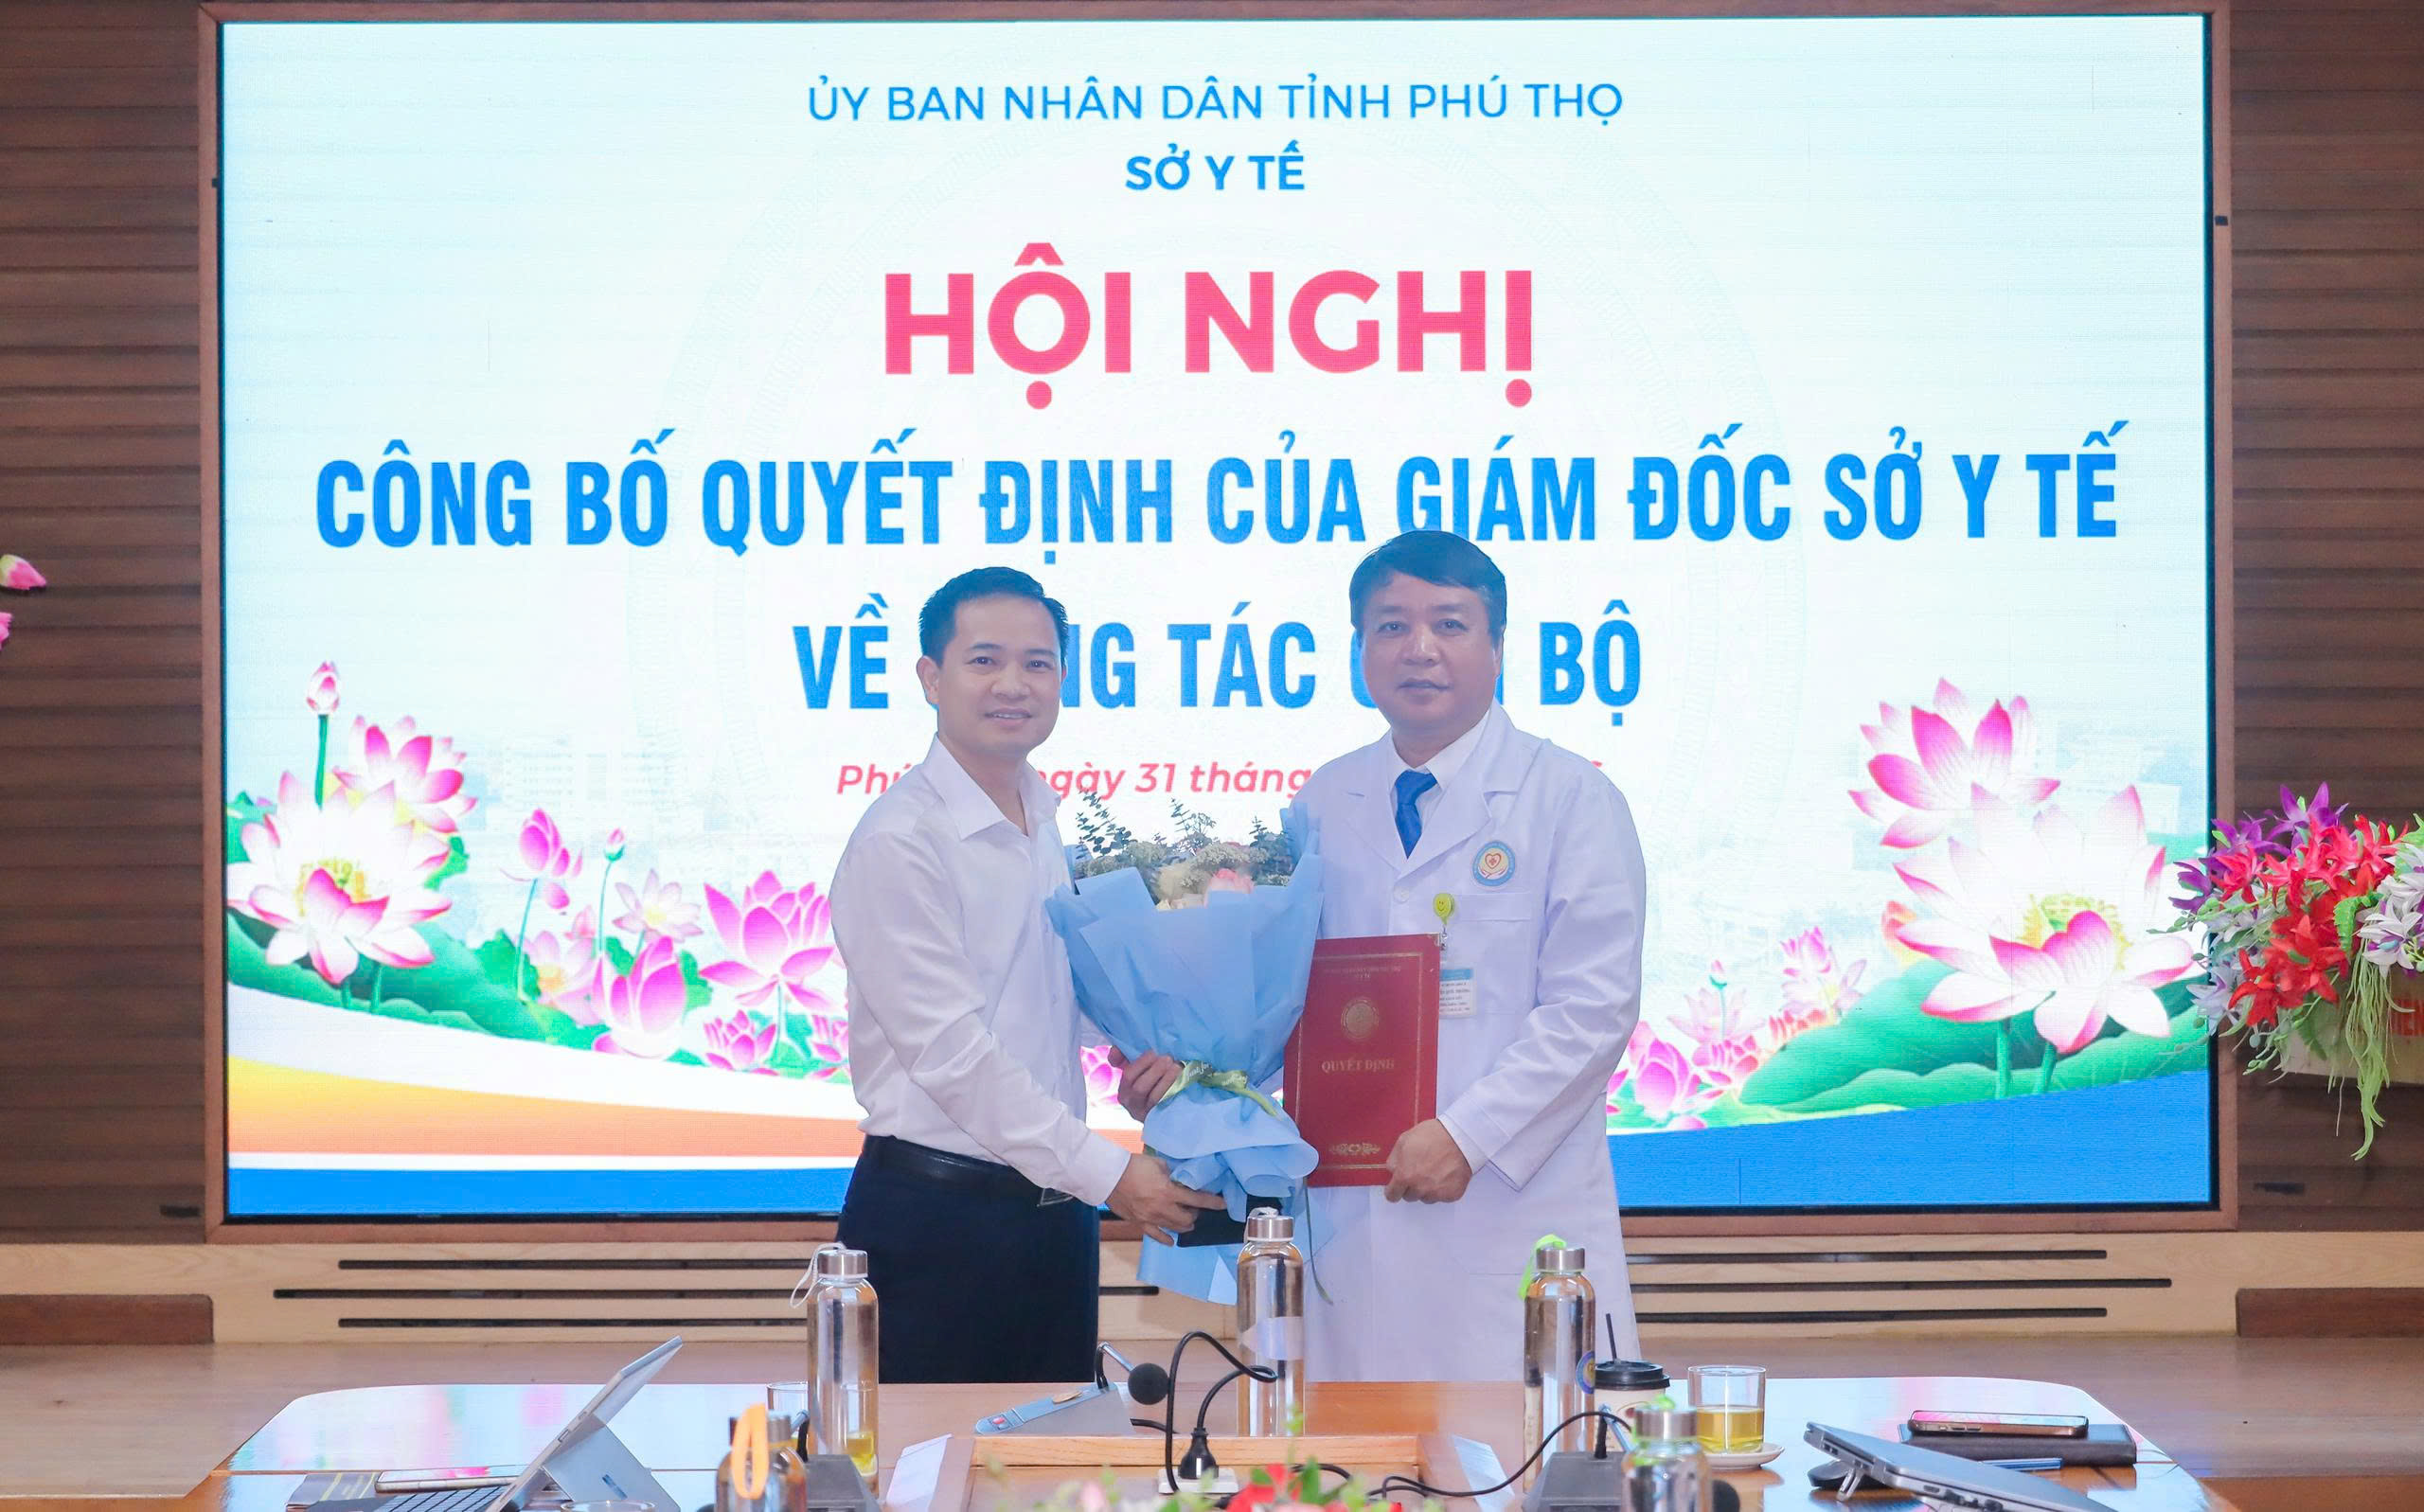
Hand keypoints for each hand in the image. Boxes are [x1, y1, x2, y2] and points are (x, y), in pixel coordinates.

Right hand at [1106, 1152, 1226, 1244]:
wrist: (1109, 1175)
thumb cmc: (1134, 1165)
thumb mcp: (1159, 1164)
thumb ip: (1172, 1173)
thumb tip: (1180, 1178)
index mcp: (1169, 1192)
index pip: (1197, 1200)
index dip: (1212, 1203)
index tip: (1223, 1205)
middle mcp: (1162, 1208)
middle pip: (1188, 1219)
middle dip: (1195, 1214)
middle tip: (1194, 1207)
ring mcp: (1151, 1218)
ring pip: (1175, 1229)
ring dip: (1184, 1224)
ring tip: (1185, 1219)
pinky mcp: (1140, 1223)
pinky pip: (1156, 1236)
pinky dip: (1166, 1239)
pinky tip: (1171, 1241)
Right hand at [1117, 1051, 1184, 1121]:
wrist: (1160, 1109)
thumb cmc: (1147, 1082)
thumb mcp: (1135, 1071)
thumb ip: (1124, 1057)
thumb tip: (1115, 1050)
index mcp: (1124, 1089)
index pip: (1128, 1075)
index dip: (1140, 1063)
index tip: (1153, 1053)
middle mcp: (1131, 1103)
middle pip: (1140, 1088)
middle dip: (1155, 1070)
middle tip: (1168, 1058)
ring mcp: (1144, 1113)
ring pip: (1154, 1097)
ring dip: (1166, 1080)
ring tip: (1177, 1066)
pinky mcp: (1158, 1117)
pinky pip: (1165, 1104)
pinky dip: (1173, 1090)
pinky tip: (1181, 1079)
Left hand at [1384, 1118, 1473, 1203]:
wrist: (1461, 1137)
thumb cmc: (1432, 1135)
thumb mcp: (1404, 1140)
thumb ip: (1394, 1159)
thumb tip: (1392, 1171)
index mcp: (1405, 1176)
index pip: (1392, 1195)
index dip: (1393, 1191)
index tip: (1397, 1188)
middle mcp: (1419, 1188)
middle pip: (1409, 1196)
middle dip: (1411, 1187)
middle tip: (1420, 1172)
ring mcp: (1436, 1193)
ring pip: (1426, 1198)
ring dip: (1427, 1189)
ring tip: (1435, 1171)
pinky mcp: (1451, 1195)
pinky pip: (1442, 1197)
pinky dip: (1442, 1189)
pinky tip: (1446, 1174)